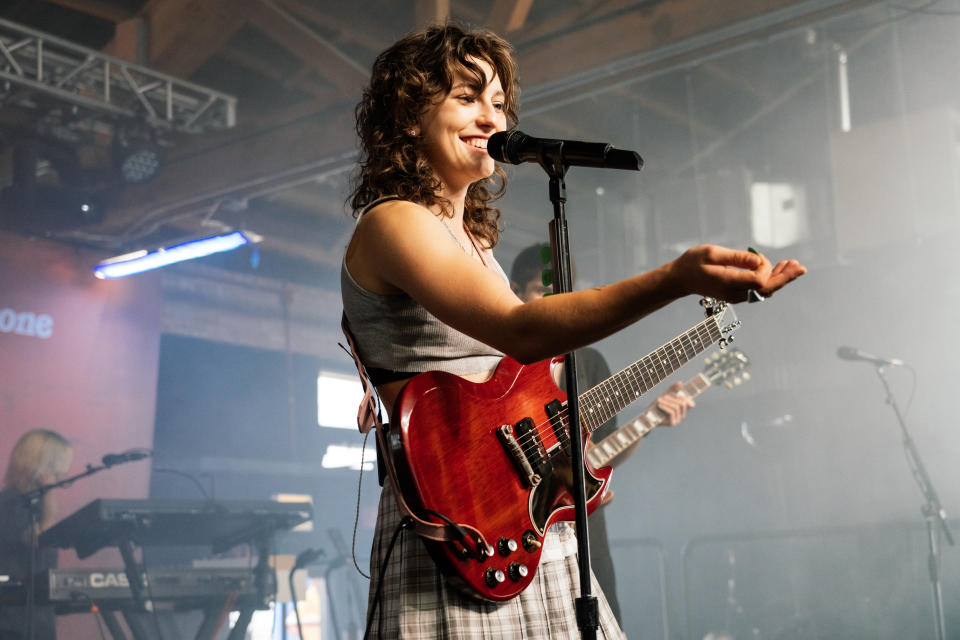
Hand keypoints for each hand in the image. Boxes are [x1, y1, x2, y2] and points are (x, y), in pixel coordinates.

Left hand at [656, 381, 693, 425]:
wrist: (648, 415)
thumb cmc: (658, 405)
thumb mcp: (666, 395)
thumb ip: (673, 389)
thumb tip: (681, 382)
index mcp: (682, 409)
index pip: (689, 403)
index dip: (685, 398)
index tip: (678, 394)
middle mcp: (682, 415)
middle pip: (682, 403)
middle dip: (673, 398)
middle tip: (664, 396)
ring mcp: (678, 420)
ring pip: (676, 407)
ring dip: (667, 402)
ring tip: (659, 400)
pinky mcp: (672, 423)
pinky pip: (672, 412)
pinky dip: (665, 407)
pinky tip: (659, 405)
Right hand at [668, 245, 805, 302]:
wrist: (680, 278)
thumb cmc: (693, 263)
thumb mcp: (712, 253)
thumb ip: (736, 257)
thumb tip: (758, 260)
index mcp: (727, 283)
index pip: (758, 281)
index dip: (766, 268)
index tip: (757, 255)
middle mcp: (734, 293)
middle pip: (766, 289)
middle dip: (785, 278)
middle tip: (801, 267)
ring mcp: (737, 296)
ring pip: (765, 290)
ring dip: (780, 278)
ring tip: (794, 265)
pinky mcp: (738, 293)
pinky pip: (759, 289)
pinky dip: (771, 279)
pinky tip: (780, 269)